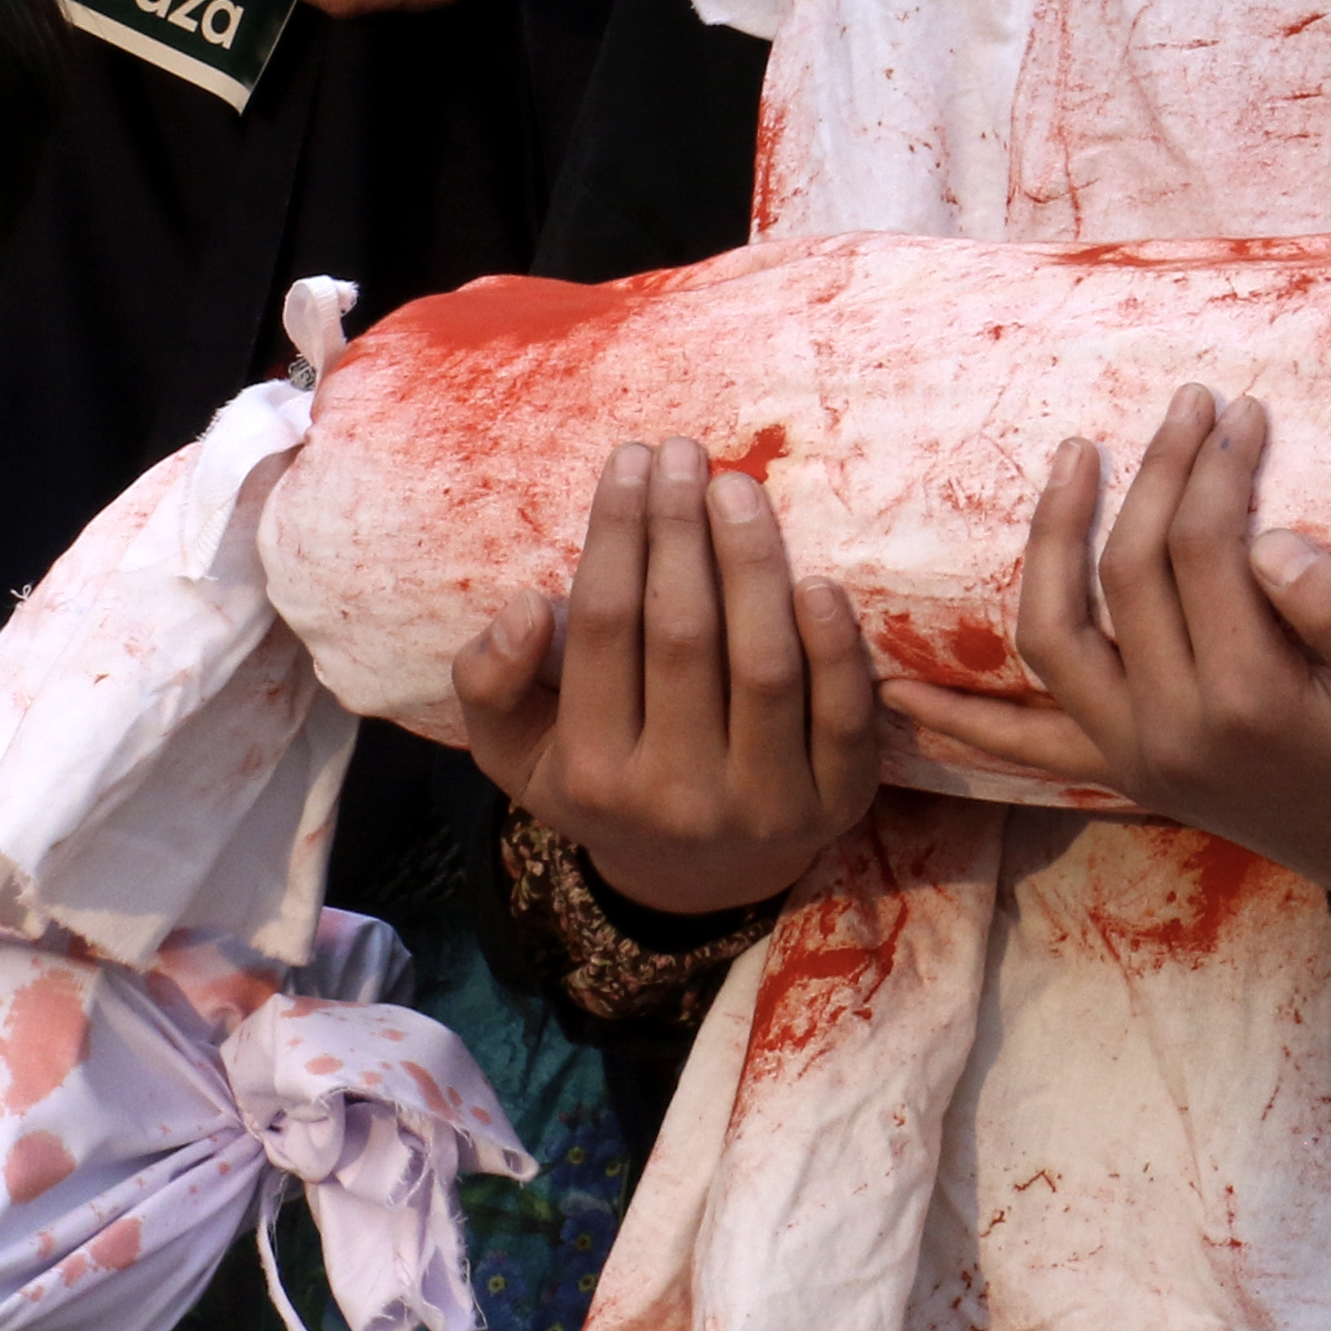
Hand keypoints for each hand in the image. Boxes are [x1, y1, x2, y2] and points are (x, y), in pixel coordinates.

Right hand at [452, 438, 883, 918]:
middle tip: (685, 453)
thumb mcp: (518, 750)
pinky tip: (818, 578)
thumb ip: (488, 683)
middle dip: (680, 530)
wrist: (701, 877)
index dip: (617, 534)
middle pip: (681, 636)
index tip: (630, 460)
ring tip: (737, 489)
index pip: (604, 629)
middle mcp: (676, 797)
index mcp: (594, 774)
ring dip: (753, 563)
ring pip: (762, 665)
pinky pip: (842, 714)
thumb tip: (526, 607)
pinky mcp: (838, 802)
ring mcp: (763, 804)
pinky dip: (834, 644)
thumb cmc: (605, 783)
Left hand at [891, 387, 1330, 926]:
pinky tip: (899, 693)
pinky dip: (963, 721)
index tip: (1240, 410)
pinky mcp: (1127, 775)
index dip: (1217, 469)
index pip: (1203, 552)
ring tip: (1069, 461)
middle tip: (1187, 404)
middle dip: (1154, 476)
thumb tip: (1271, 539)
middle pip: (1126, 575)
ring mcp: (1136, 757)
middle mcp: (1171, 731)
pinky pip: (1025, 748)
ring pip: (1054, 639)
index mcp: (1248, 700)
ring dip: (1049, 545)